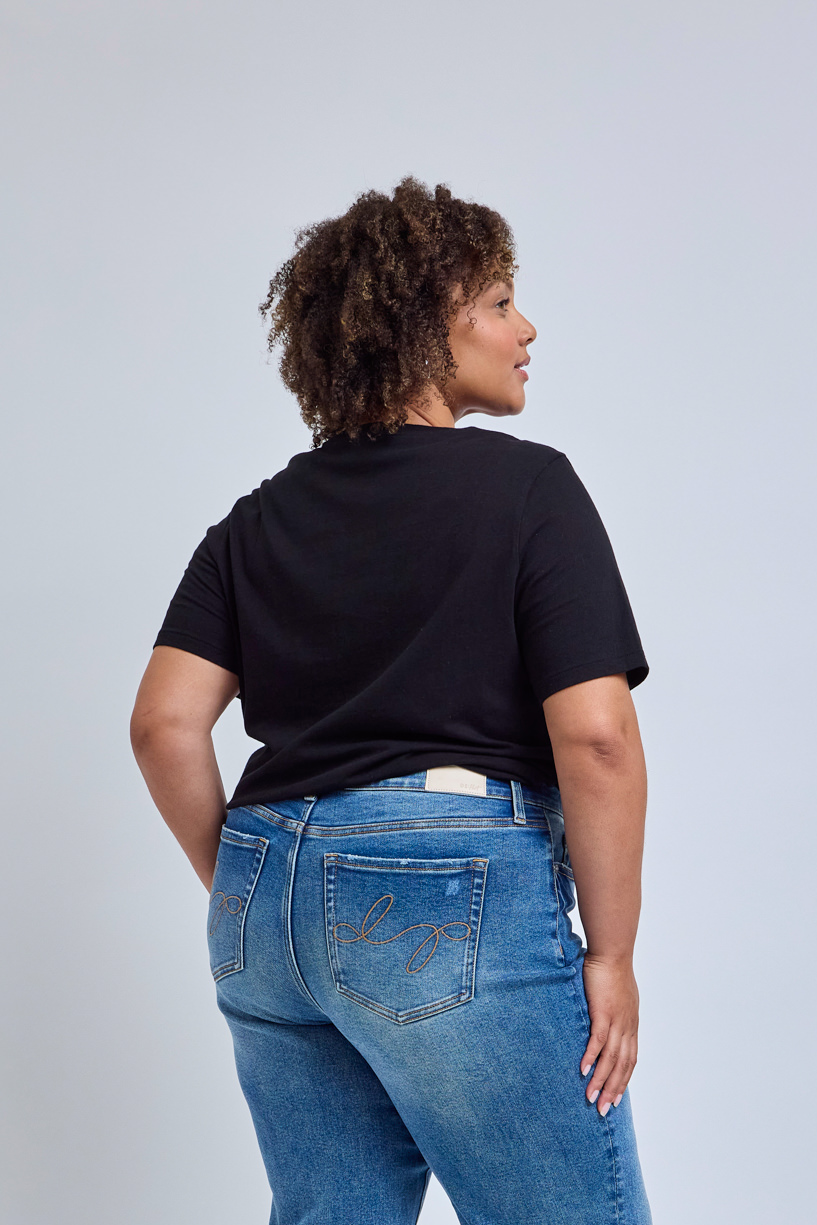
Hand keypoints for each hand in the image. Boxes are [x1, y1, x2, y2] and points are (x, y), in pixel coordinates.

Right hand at [580, 953, 639, 1115]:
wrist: (612, 952)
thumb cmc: (611, 969)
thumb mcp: (617, 995)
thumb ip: (613, 1010)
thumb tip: (604, 1017)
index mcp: (631, 1024)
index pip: (630, 1059)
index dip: (623, 1080)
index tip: (616, 1098)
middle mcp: (628, 1027)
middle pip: (623, 1065)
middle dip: (614, 1090)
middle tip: (603, 1111)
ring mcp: (617, 1021)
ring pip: (611, 1058)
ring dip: (601, 1080)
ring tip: (591, 1098)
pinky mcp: (603, 1012)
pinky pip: (597, 1041)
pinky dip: (591, 1057)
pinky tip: (583, 1071)